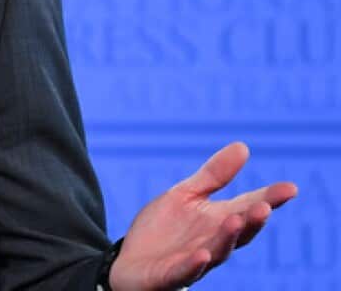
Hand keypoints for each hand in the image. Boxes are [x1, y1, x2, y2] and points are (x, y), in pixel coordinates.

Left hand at [108, 141, 297, 290]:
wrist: (131, 262)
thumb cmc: (164, 229)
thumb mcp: (185, 195)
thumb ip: (213, 175)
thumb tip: (243, 146)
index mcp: (218, 221)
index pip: (247, 207)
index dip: (269, 199)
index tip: (290, 187)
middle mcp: (213, 242)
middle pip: (238, 232)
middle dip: (252, 220)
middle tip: (265, 206)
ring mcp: (195, 261)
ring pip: (217, 251)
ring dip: (228, 237)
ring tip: (236, 220)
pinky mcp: (172, 275)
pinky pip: (186, 272)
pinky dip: (196, 264)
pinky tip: (203, 255)